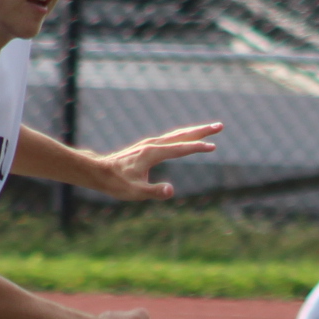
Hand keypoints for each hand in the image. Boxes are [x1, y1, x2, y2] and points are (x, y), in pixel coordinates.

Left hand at [91, 122, 221, 200]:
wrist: (99, 172)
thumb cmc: (116, 183)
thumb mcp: (135, 192)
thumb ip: (154, 191)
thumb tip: (171, 190)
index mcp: (153, 153)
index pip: (180, 149)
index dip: (197, 148)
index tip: (213, 146)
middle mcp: (152, 145)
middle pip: (182, 135)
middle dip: (202, 131)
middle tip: (220, 126)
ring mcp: (149, 144)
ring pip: (176, 135)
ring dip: (194, 132)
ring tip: (209, 129)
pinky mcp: (146, 147)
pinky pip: (170, 139)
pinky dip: (183, 136)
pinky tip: (185, 139)